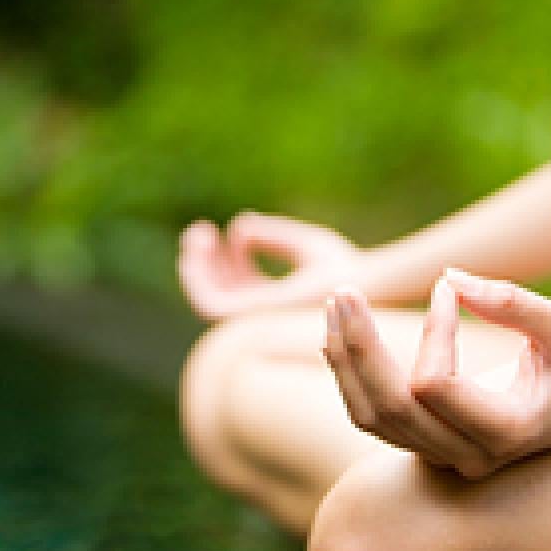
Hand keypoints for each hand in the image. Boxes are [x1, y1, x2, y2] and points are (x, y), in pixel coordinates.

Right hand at [178, 212, 362, 320]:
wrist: (355, 285)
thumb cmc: (343, 270)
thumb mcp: (305, 247)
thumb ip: (274, 238)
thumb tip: (239, 229)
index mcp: (277, 304)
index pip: (241, 287)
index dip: (228, 260)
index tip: (228, 233)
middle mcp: (261, 317)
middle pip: (220, 293)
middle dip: (204, 263)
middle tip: (200, 231)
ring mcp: (253, 321)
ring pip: (206, 299)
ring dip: (195, 268)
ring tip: (197, 235)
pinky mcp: (247, 319)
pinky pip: (207, 302)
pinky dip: (197, 276)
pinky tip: (200, 246)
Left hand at [323, 269, 550, 478]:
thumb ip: (516, 303)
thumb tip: (450, 278)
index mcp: (507, 434)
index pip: (435, 385)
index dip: (433, 331)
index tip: (447, 287)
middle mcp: (469, 458)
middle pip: (390, 409)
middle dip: (359, 346)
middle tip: (343, 291)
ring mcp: (442, 458)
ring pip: (370, 416)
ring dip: (345, 359)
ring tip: (335, 305)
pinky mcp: (423, 446)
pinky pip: (371, 415)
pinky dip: (350, 373)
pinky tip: (340, 332)